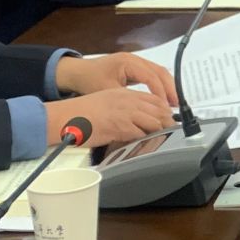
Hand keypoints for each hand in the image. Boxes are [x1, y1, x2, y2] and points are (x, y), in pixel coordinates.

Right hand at [46, 88, 172, 146]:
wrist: (64, 117)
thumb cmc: (81, 113)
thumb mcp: (106, 102)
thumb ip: (124, 107)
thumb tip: (138, 119)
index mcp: (123, 93)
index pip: (153, 99)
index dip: (166, 109)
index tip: (172, 118)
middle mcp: (126, 100)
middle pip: (158, 109)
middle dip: (169, 122)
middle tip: (175, 132)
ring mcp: (124, 113)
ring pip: (153, 121)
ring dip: (161, 132)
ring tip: (166, 140)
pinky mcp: (119, 126)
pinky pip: (140, 134)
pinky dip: (147, 140)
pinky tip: (150, 145)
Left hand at [55, 51, 176, 104]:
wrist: (76, 72)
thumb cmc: (89, 80)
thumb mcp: (107, 92)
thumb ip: (127, 99)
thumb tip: (143, 112)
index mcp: (128, 62)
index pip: (151, 76)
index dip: (160, 92)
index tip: (165, 106)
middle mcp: (134, 59)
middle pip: (160, 71)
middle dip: (170, 88)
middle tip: (176, 104)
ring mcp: (135, 61)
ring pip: (158, 72)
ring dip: (167, 87)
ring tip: (173, 103)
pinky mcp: (134, 67)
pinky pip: (152, 74)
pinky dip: (159, 85)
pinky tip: (162, 98)